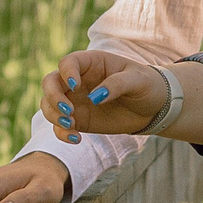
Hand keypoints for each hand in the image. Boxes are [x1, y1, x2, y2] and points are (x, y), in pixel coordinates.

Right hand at [39, 50, 169, 142]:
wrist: (153, 108)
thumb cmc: (147, 85)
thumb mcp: (137, 80)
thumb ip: (117, 85)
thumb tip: (95, 97)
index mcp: (91, 63)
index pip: (68, 63)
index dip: (67, 73)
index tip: (76, 87)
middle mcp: (78, 80)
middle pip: (50, 82)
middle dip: (53, 97)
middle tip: (68, 111)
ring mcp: (76, 100)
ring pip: (49, 105)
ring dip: (54, 116)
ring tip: (72, 126)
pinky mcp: (78, 120)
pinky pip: (60, 126)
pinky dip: (62, 133)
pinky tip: (77, 139)